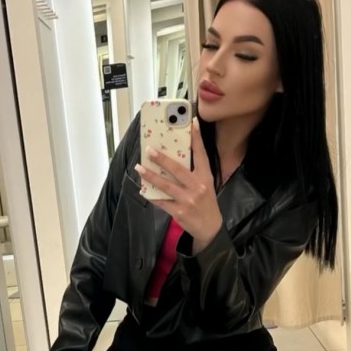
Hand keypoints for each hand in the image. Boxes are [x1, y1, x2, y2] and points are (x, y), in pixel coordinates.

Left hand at [135, 118, 223, 251]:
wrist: (210, 228)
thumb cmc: (206, 202)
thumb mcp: (206, 185)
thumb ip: (194, 172)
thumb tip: (175, 157)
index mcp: (205, 177)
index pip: (201, 154)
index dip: (197, 138)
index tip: (192, 123)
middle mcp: (197, 187)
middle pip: (177, 169)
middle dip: (162, 159)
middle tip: (150, 150)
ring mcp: (187, 200)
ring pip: (165, 185)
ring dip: (151, 176)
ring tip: (139, 167)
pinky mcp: (178, 211)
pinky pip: (161, 201)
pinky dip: (151, 195)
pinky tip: (143, 189)